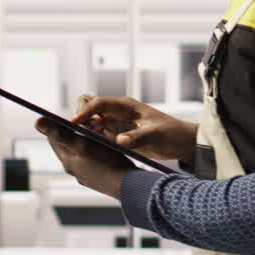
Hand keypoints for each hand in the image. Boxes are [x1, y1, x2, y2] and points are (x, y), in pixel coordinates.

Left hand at [35, 117, 133, 198]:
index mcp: (67, 161)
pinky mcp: (99, 178)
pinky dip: (96, 152)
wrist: (128, 186)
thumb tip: (37, 122)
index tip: (69, 115)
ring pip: (81, 153)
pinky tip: (107, 149)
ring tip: (97, 133)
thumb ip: (60, 133)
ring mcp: (86, 175)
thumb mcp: (82, 144)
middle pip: (67, 145)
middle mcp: (74, 169)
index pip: (54, 138)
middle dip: (73, 132)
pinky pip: (93, 161)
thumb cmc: (106, 164)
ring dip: (86, 142)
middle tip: (85, 122)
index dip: (59, 124)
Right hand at [71, 95, 197, 165]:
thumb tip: (120, 141)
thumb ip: (137, 137)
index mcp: (125, 106)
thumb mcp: (155, 135)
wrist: (181, 143)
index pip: (97, 104)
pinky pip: (97, 135)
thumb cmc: (171, 133)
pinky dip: (90, 140)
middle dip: (81, 118)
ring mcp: (115, 124)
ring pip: (90, 122)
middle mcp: (116, 113)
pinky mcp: (116, 136)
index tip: (73, 124)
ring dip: (84, 131)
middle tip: (81, 135)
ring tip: (82, 144)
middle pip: (88, 107)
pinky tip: (90, 151)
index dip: (84, 112)